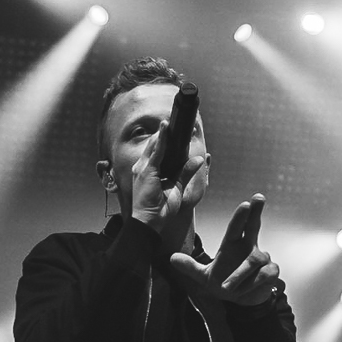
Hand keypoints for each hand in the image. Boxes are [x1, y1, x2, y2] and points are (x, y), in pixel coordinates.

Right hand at [128, 119, 209, 250]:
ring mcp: (142, 168)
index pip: (158, 148)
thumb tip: (198, 159)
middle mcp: (142, 166)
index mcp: (148, 170)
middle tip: (180, 120)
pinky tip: (167, 128)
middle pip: (156, 143)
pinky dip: (162, 139)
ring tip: (173, 119)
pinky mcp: (146, 171)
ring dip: (165, 131)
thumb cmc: (159, 209)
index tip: (178, 128)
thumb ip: (185, 172)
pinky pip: (156, 151)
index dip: (167, 137)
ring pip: (155, 143)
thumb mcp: (177, 188)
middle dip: (167, 131)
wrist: (149, 223)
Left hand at [169, 195, 280, 305]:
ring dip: (239, 275)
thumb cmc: (225, 282)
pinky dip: (251, 284)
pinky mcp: (271, 272)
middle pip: (254, 225)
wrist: (242, 301)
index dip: (241, 215)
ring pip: (253, 261)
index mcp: (234, 244)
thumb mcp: (204, 277)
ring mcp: (263, 259)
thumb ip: (190, 267)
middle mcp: (249, 247)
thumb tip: (171, 258)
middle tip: (258, 197)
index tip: (246, 203)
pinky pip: (263, 275)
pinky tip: (244, 290)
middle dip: (256, 212)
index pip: (237, 226)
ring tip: (227, 288)